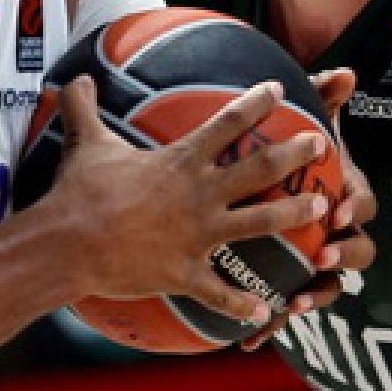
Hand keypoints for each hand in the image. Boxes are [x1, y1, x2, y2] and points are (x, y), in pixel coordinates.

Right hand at [46, 76, 329, 326]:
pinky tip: (264, 312)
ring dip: (293, 214)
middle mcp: (199, 195)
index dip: (256, 103)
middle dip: (294, 153)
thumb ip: (83, 107)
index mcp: (180, 161)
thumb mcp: (84, 141)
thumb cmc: (79, 191)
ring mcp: (197, 236)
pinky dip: (242, 305)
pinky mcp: (185, 274)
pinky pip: (220, 293)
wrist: (68, 243)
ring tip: (323, 208)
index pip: (227, 124)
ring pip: (259, 223)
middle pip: (259, 169)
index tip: (279, 89)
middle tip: (320, 143)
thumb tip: (75, 78)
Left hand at [242, 68, 376, 350]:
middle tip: (322, 256)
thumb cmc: (294, 154)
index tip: (335, 210)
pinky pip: (286, 307)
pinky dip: (271, 324)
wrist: (269, 184)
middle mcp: (338, 232)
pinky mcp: (292, 284)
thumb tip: (345, 71)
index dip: (353, 210)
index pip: (362, 205)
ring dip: (317, 295)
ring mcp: (318, 261)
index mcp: (346, 194)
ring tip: (296, 302)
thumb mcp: (307, 122)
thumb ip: (322, 97)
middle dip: (343, 257)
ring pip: (329, 287)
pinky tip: (248, 339)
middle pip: (358, 252)